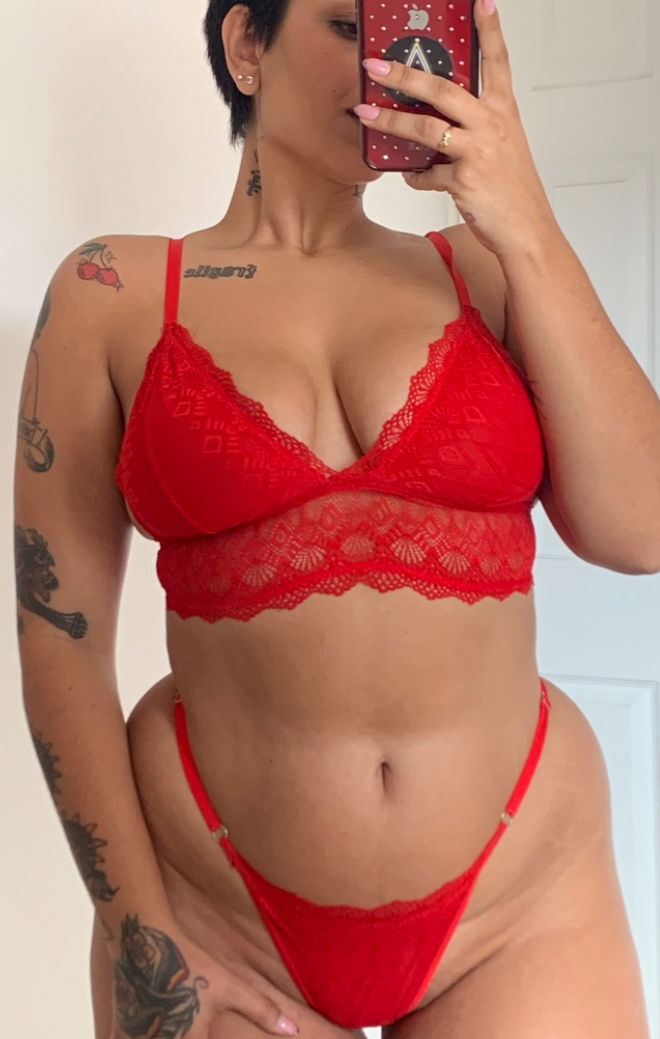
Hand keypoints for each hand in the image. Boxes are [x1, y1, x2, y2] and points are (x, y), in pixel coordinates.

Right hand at [108, 921, 299, 1037]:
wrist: (145, 941)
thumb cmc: (190, 963)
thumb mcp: (230, 986)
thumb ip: (261, 1010)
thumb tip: (293, 1031)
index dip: (206, 1037)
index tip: (206, 1033)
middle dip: (180, 1035)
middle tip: (188, 1025)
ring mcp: (137, 1038)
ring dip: (155, 1034)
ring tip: (165, 1026)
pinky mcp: (119, 1027)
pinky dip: (124, 1036)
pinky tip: (133, 1029)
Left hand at [355, 0, 559, 258]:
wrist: (528, 231)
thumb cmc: (514, 192)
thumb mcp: (504, 149)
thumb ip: (477, 129)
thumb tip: (439, 122)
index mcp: (504, 113)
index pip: (497, 62)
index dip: (489, 31)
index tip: (480, 3)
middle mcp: (491, 125)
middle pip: (443, 90)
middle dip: (405, 75)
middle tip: (376, 65)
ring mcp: (477, 152)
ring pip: (425, 129)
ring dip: (391, 121)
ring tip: (366, 113)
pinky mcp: (463, 180)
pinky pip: (426, 175)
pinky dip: (415, 178)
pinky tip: (412, 177)